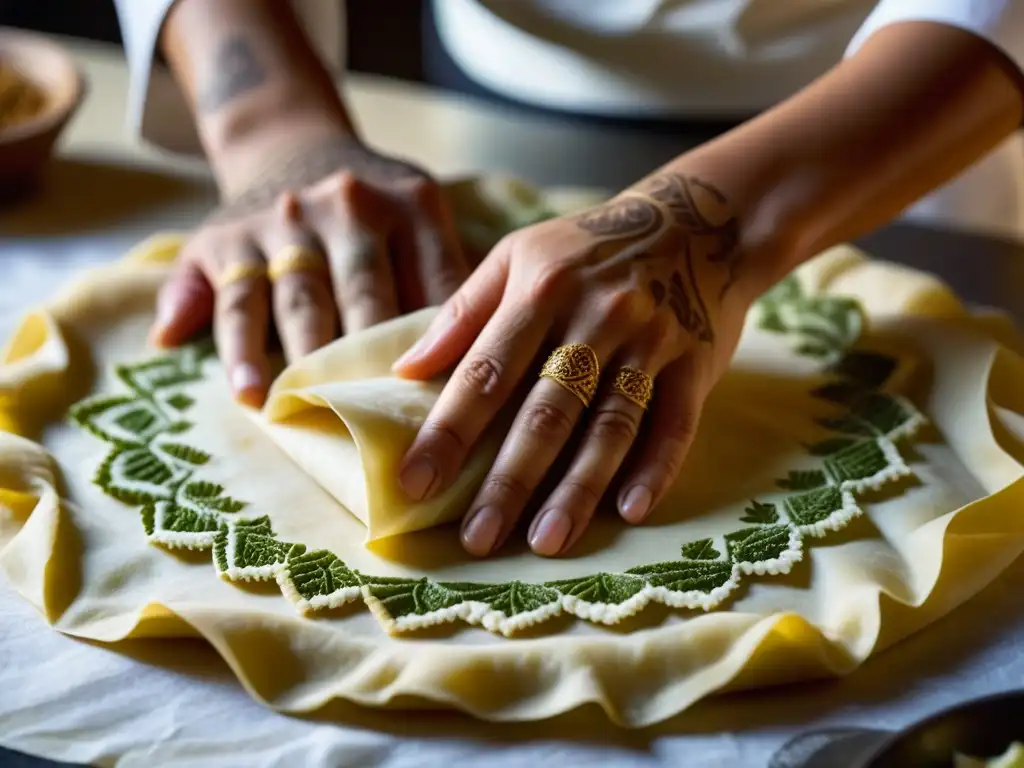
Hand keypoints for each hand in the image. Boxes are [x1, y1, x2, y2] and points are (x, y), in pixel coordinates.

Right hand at [151, 132, 467, 405]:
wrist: (288, 143)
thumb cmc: (372, 209)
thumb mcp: (421, 215)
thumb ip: (449, 274)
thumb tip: (484, 355)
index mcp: (412, 205)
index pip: (437, 281)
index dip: (445, 345)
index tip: (448, 404)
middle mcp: (349, 206)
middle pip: (367, 295)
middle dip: (374, 361)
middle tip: (382, 425)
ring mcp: (287, 221)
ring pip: (301, 303)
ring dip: (304, 362)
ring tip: (304, 413)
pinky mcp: (229, 239)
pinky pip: (236, 302)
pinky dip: (238, 349)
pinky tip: (248, 395)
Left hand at [393, 172, 760, 557]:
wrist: (698, 219)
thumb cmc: (589, 246)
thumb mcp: (520, 255)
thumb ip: (463, 312)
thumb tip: (405, 368)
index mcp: (540, 289)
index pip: (485, 372)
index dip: (448, 431)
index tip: (415, 483)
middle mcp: (594, 317)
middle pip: (546, 410)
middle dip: (508, 479)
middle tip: (477, 538)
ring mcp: (649, 342)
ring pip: (609, 425)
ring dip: (578, 487)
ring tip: (546, 541)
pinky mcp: (695, 364)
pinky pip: (674, 424)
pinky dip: (654, 468)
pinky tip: (629, 510)